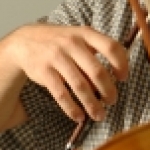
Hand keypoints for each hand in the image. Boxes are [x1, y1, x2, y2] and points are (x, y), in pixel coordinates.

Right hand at [4, 23, 127, 121]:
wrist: (25, 41)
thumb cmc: (60, 42)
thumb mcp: (78, 38)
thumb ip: (95, 54)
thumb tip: (112, 80)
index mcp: (86, 34)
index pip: (111, 47)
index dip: (121, 64)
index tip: (123, 78)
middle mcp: (72, 44)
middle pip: (97, 71)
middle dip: (108, 90)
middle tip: (112, 101)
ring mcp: (57, 57)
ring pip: (80, 86)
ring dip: (92, 104)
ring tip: (99, 115)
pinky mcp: (44, 72)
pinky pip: (62, 94)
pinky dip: (72, 108)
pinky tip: (79, 116)